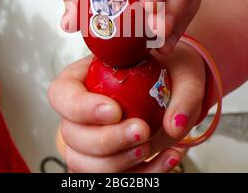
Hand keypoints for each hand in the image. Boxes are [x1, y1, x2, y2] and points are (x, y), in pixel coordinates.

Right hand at [48, 44, 205, 172]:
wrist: (176, 89)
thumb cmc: (168, 71)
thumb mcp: (182, 69)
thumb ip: (185, 92)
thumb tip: (174, 125)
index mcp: (83, 78)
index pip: (62, 93)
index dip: (80, 107)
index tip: (115, 110)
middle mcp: (80, 111)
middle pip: (70, 134)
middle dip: (106, 140)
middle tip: (141, 130)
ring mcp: (89, 139)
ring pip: (82, 162)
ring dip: (117, 162)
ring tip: (150, 147)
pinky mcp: (105, 160)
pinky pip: (110, 178)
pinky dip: (141, 174)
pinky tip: (168, 158)